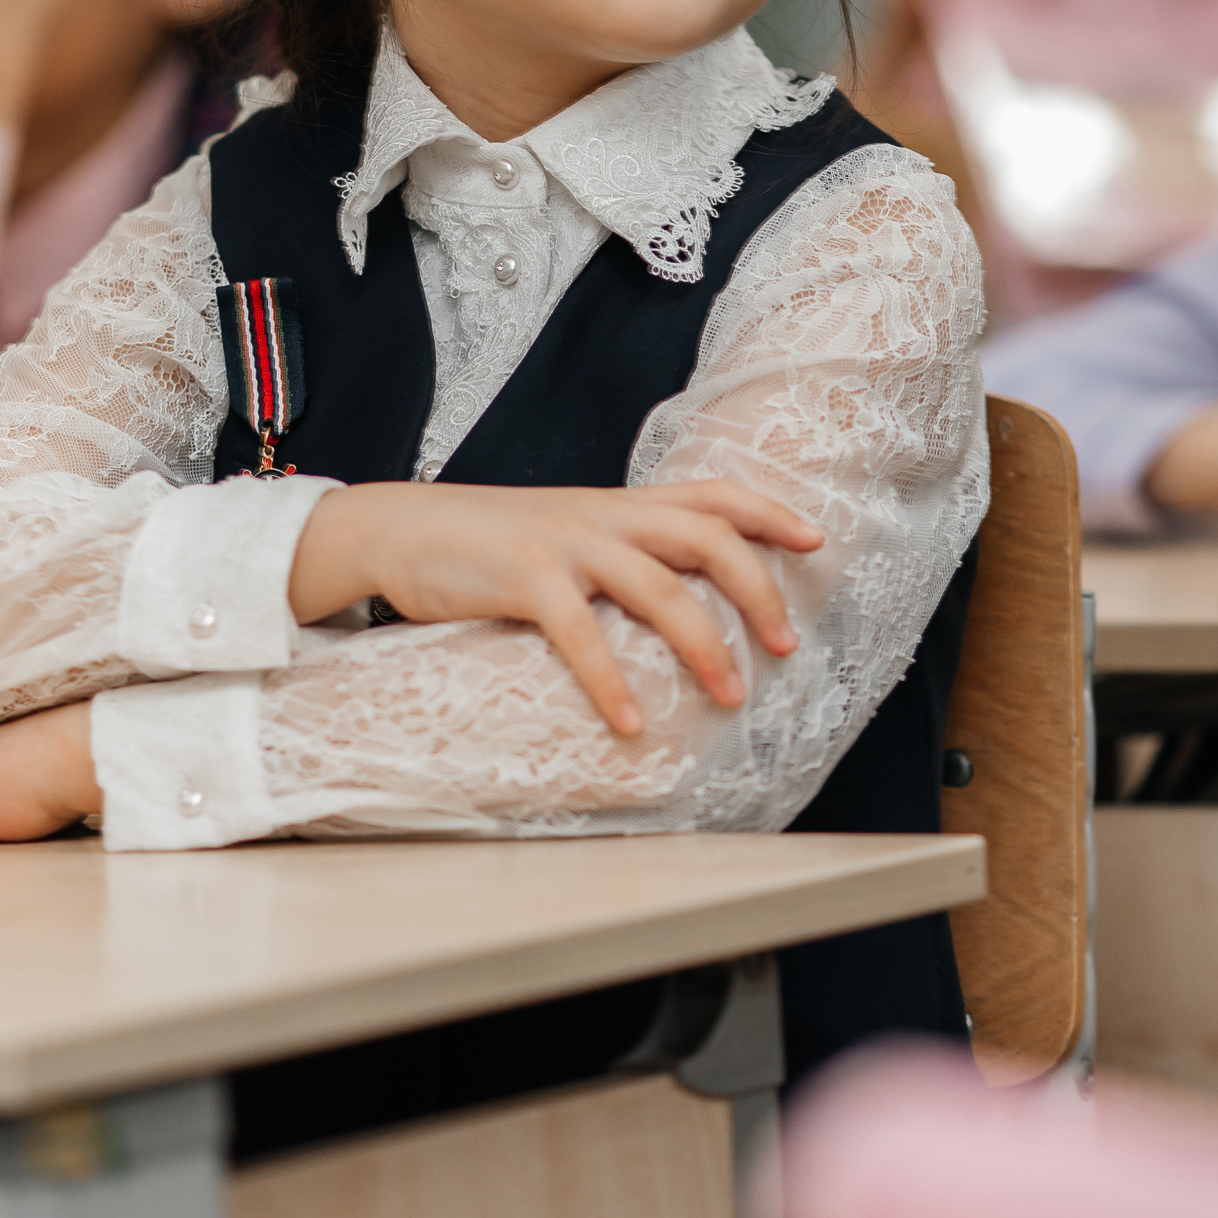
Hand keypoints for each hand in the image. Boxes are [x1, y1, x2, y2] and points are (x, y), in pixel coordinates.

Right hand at [289, 478, 819, 736]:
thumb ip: (620, 555)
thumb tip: (681, 603)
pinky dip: (611, 681)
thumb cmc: (490, 546)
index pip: (711, 494)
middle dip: (758, 591)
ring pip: (659, 586)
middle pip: (705, 537)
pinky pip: (581, 632)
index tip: (817, 540)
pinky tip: (632, 723)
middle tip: (787, 648)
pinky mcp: (522, 576)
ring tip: (733, 696)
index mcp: (618, 505)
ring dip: (705, 645)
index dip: (768, 513)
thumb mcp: (566, 535)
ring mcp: (564, 542)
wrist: (400, 527)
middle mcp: (603, 515)